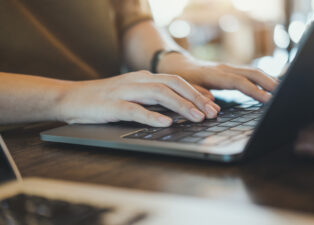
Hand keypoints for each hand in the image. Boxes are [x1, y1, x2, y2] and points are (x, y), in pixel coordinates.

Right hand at [57, 71, 219, 126]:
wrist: (69, 97)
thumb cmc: (103, 100)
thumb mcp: (131, 95)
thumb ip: (151, 100)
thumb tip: (175, 111)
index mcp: (143, 77)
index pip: (176, 81)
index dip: (196, 92)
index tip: (212, 104)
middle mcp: (137, 80)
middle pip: (172, 84)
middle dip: (195, 97)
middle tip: (213, 112)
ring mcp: (124, 91)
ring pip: (158, 94)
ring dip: (181, 106)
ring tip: (198, 118)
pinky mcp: (112, 105)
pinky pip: (135, 110)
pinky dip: (152, 116)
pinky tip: (167, 122)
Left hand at [158, 54, 278, 102]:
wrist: (178, 65)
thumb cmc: (181, 79)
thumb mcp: (185, 89)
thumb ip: (198, 97)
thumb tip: (213, 107)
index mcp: (214, 75)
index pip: (239, 83)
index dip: (254, 91)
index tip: (268, 100)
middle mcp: (224, 69)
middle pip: (252, 73)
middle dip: (269, 83)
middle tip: (285, 95)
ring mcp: (228, 68)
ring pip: (253, 71)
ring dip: (268, 80)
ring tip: (282, 91)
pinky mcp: (230, 70)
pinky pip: (249, 73)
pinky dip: (262, 79)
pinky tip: (269, 87)